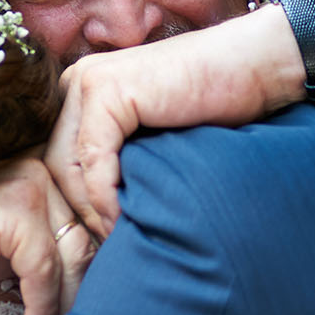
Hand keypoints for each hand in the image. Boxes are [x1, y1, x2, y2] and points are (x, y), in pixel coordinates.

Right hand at [0, 152, 94, 314]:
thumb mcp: (4, 242)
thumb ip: (45, 249)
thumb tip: (89, 286)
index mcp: (48, 168)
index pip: (88, 223)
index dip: (96, 271)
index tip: (97, 312)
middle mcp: (45, 168)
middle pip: (86, 239)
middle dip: (89, 292)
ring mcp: (31, 185)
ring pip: (71, 257)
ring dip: (71, 308)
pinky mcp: (15, 211)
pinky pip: (44, 270)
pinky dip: (44, 309)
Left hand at [45, 0, 314, 237]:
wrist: (257, 65)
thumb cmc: (220, 104)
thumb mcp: (158, 138)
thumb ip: (125, 161)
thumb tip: (97, 220)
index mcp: (86, 92)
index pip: (61, 161)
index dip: (78, 206)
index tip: (102, 241)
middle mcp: (78, 82)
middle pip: (57, 166)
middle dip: (79, 213)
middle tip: (105, 249)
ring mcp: (89, 83)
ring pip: (68, 167)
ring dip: (91, 211)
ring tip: (118, 239)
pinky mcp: (107, 91)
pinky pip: (92, 161)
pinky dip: (106, 197)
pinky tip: (125, 219)